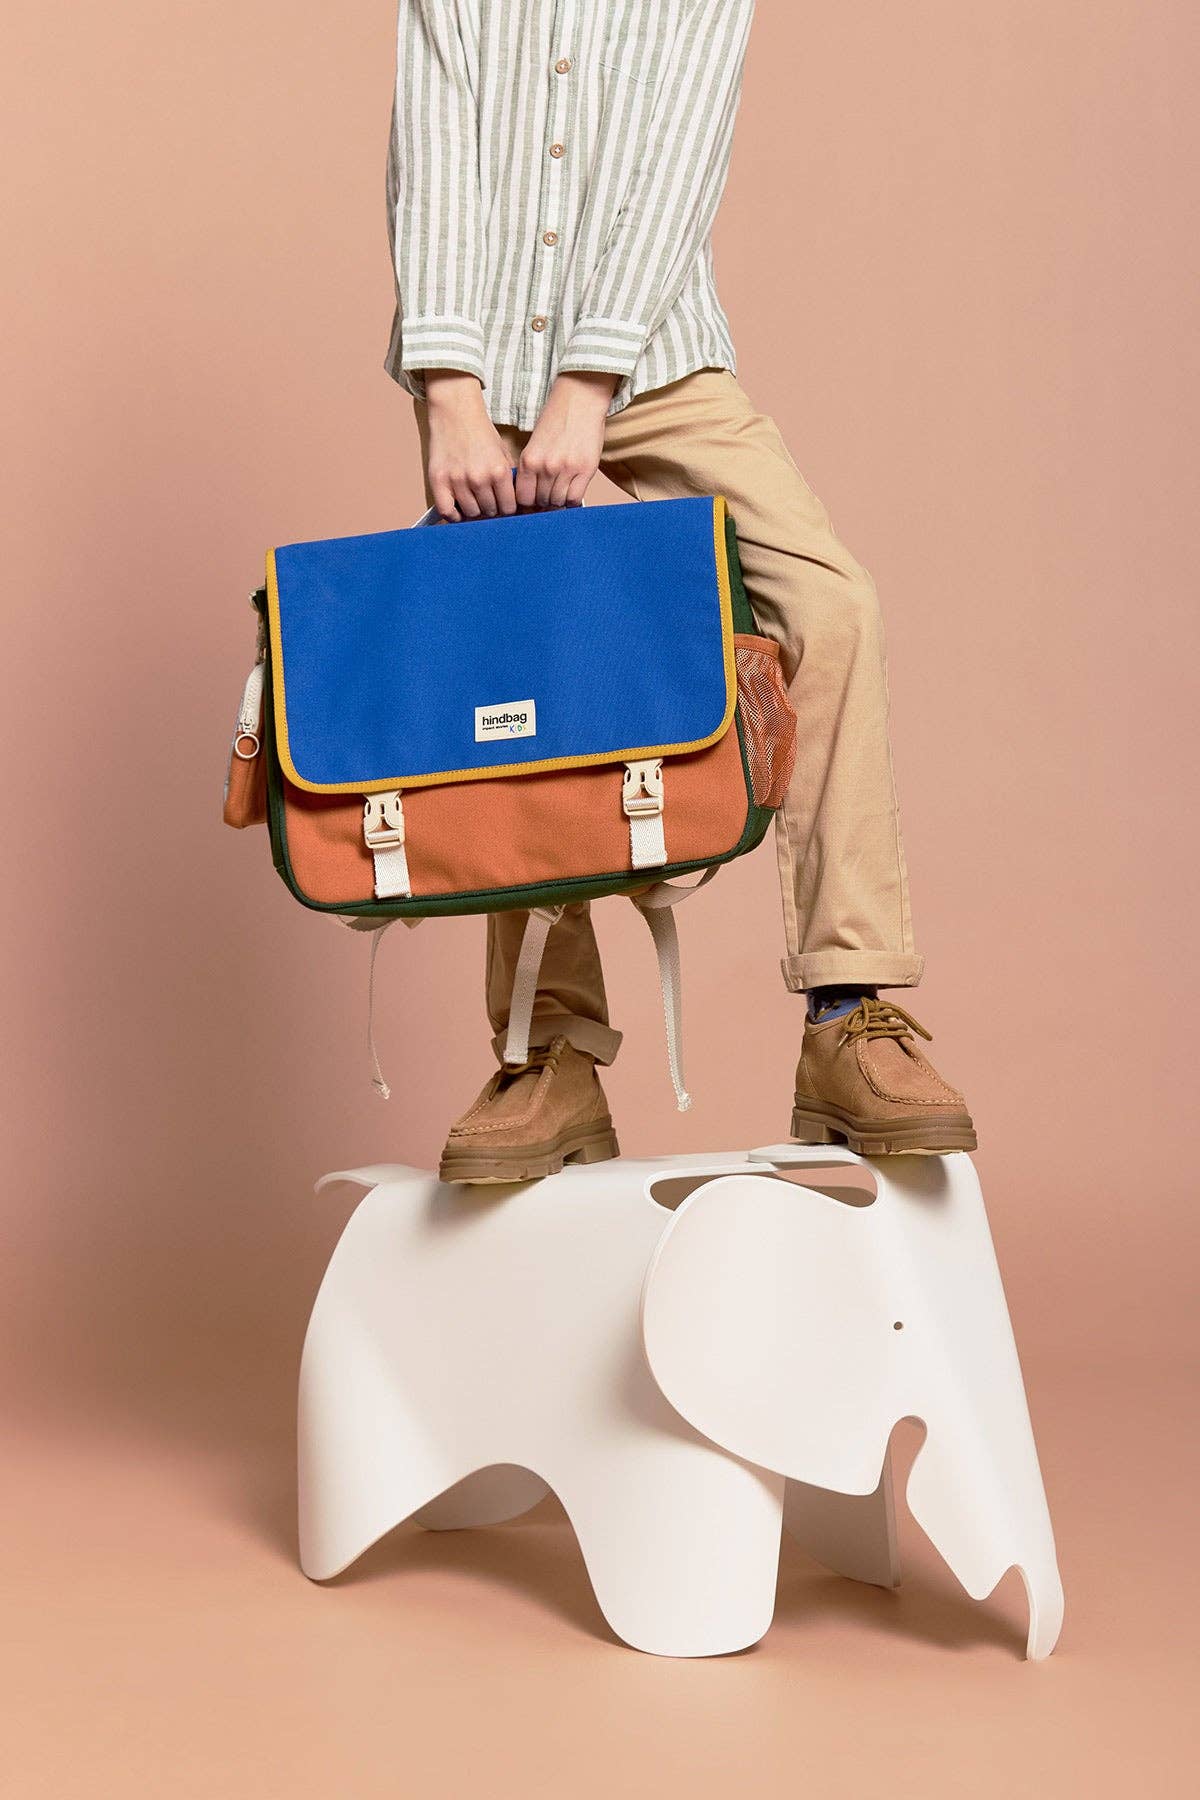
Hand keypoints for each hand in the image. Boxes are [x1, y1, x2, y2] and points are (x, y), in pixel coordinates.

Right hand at [423, 371, 516, 520]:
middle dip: (491, 509)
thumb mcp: (503, 454)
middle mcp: (479, 478)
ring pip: (470, 513)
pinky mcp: (439, 480)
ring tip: (473, 501)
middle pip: (490, 513)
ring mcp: (457, 480)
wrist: (456, 412)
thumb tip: (514, 506)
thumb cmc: (480, 433)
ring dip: (473, 511)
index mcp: (499, 471)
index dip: (506, 509)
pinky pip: (447, 511)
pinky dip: (453, 515)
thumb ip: (509, 480)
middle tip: (487, 501)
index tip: (502, 505)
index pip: (508, 509)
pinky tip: (458, 509)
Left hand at [516, 372, 618, 508]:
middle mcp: (546, 466)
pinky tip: (572, 491)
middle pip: (541, 502)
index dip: (527, 504)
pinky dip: (572, 500)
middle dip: (543, 503)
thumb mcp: (534, 444)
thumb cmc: (556, 421)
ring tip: (560, 491)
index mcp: (529, 459)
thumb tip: (531, 497)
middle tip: (548, 498)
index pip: (523, 498)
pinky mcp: (586, 469)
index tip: (532, 503)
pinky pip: (575, 498)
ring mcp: (567, 469)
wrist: (579, 400)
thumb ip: (531, 469)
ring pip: (558, 502)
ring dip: (559, 501)